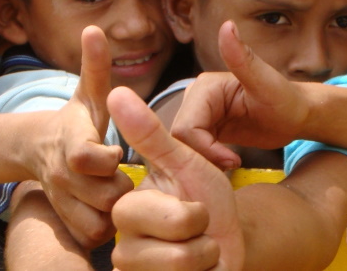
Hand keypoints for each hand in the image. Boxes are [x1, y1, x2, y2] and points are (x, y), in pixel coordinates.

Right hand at [26, 26, 132, 247]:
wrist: (44, 148)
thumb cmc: (79, 119)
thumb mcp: (89, 92)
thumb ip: (96, 65)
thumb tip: (94, 28)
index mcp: (73, 143)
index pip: (88, 158)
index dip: (108, 158)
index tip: (117, 153)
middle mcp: (64, 176)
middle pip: (103, 195)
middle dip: (121, 187)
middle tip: (130, 176)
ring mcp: (64, 201)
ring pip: (98, 222)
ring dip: (117, 211)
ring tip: (125, 193)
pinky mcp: (68, 221)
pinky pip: (93, 236)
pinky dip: (108, 228)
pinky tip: (118, 210)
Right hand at [109, 86, 243, 270]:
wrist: (230, 237)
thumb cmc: (207, 197)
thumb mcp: (184, 162)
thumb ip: (150, 133)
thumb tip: (116, 91)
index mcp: (124, 210)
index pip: (149, 216)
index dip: (190, 213)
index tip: (192, 207)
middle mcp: (121, 248)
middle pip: (167, 250)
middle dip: (201, 237)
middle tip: (199, 231)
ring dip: (206, 259)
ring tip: (201, 251)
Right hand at [170, 20, 310, 168]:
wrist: (297, 115)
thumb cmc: (287, 99)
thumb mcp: (267, 83)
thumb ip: (243, 58)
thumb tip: (227, 25)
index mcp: (204, 87)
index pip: (186, 127)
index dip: (205, 149)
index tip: (234, 160)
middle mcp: (197, 98)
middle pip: (182, 139)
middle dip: (205, 156)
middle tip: (234, 164)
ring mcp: (201, 113)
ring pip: (187, 148)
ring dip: (207, 161)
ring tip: (234, 163)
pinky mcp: (208, 128)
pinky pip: (196, 151)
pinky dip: (209, 161)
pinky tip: (230, 162)